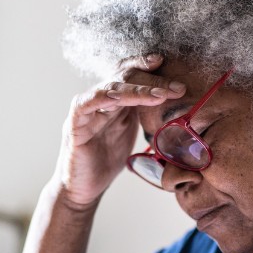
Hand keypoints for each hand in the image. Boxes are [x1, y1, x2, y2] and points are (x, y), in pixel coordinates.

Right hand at [53, 54, 185, 208]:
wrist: (84, 189)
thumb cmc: (107, 161)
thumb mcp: (132, 133)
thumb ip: (145, 115)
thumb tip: (176, 105)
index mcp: (114, 100)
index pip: (129, 74)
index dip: (145, 65)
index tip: (166, 62)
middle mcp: (99, 99)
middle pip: (124, 76)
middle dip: (152, 79)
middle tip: (178, 87)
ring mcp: (86, 109)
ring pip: (111, 88)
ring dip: (137, 90)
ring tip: (161, 96)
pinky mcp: (75, 124)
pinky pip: (86, 103)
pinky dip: (105, 96)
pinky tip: (123, 97)